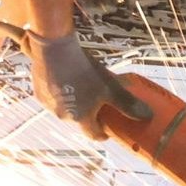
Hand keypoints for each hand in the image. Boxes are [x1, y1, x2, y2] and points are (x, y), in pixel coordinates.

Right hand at [30, 34, 148, 132]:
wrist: (54, 49)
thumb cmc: (84, 70)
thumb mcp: (110, 87)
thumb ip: (127, 104)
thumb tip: (147, 116)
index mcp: (80, 119)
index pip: (93, 135)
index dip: (103, 134)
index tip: (108, 131)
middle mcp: (62, 116)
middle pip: (79, 120)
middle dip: (88, 114)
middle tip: (96, 101)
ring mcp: (48, 105)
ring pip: (65, 109)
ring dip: (73, 103)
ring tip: (80, 86)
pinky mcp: (38, 93)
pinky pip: (53, 98)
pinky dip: (60, 93)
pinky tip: (65, 79)